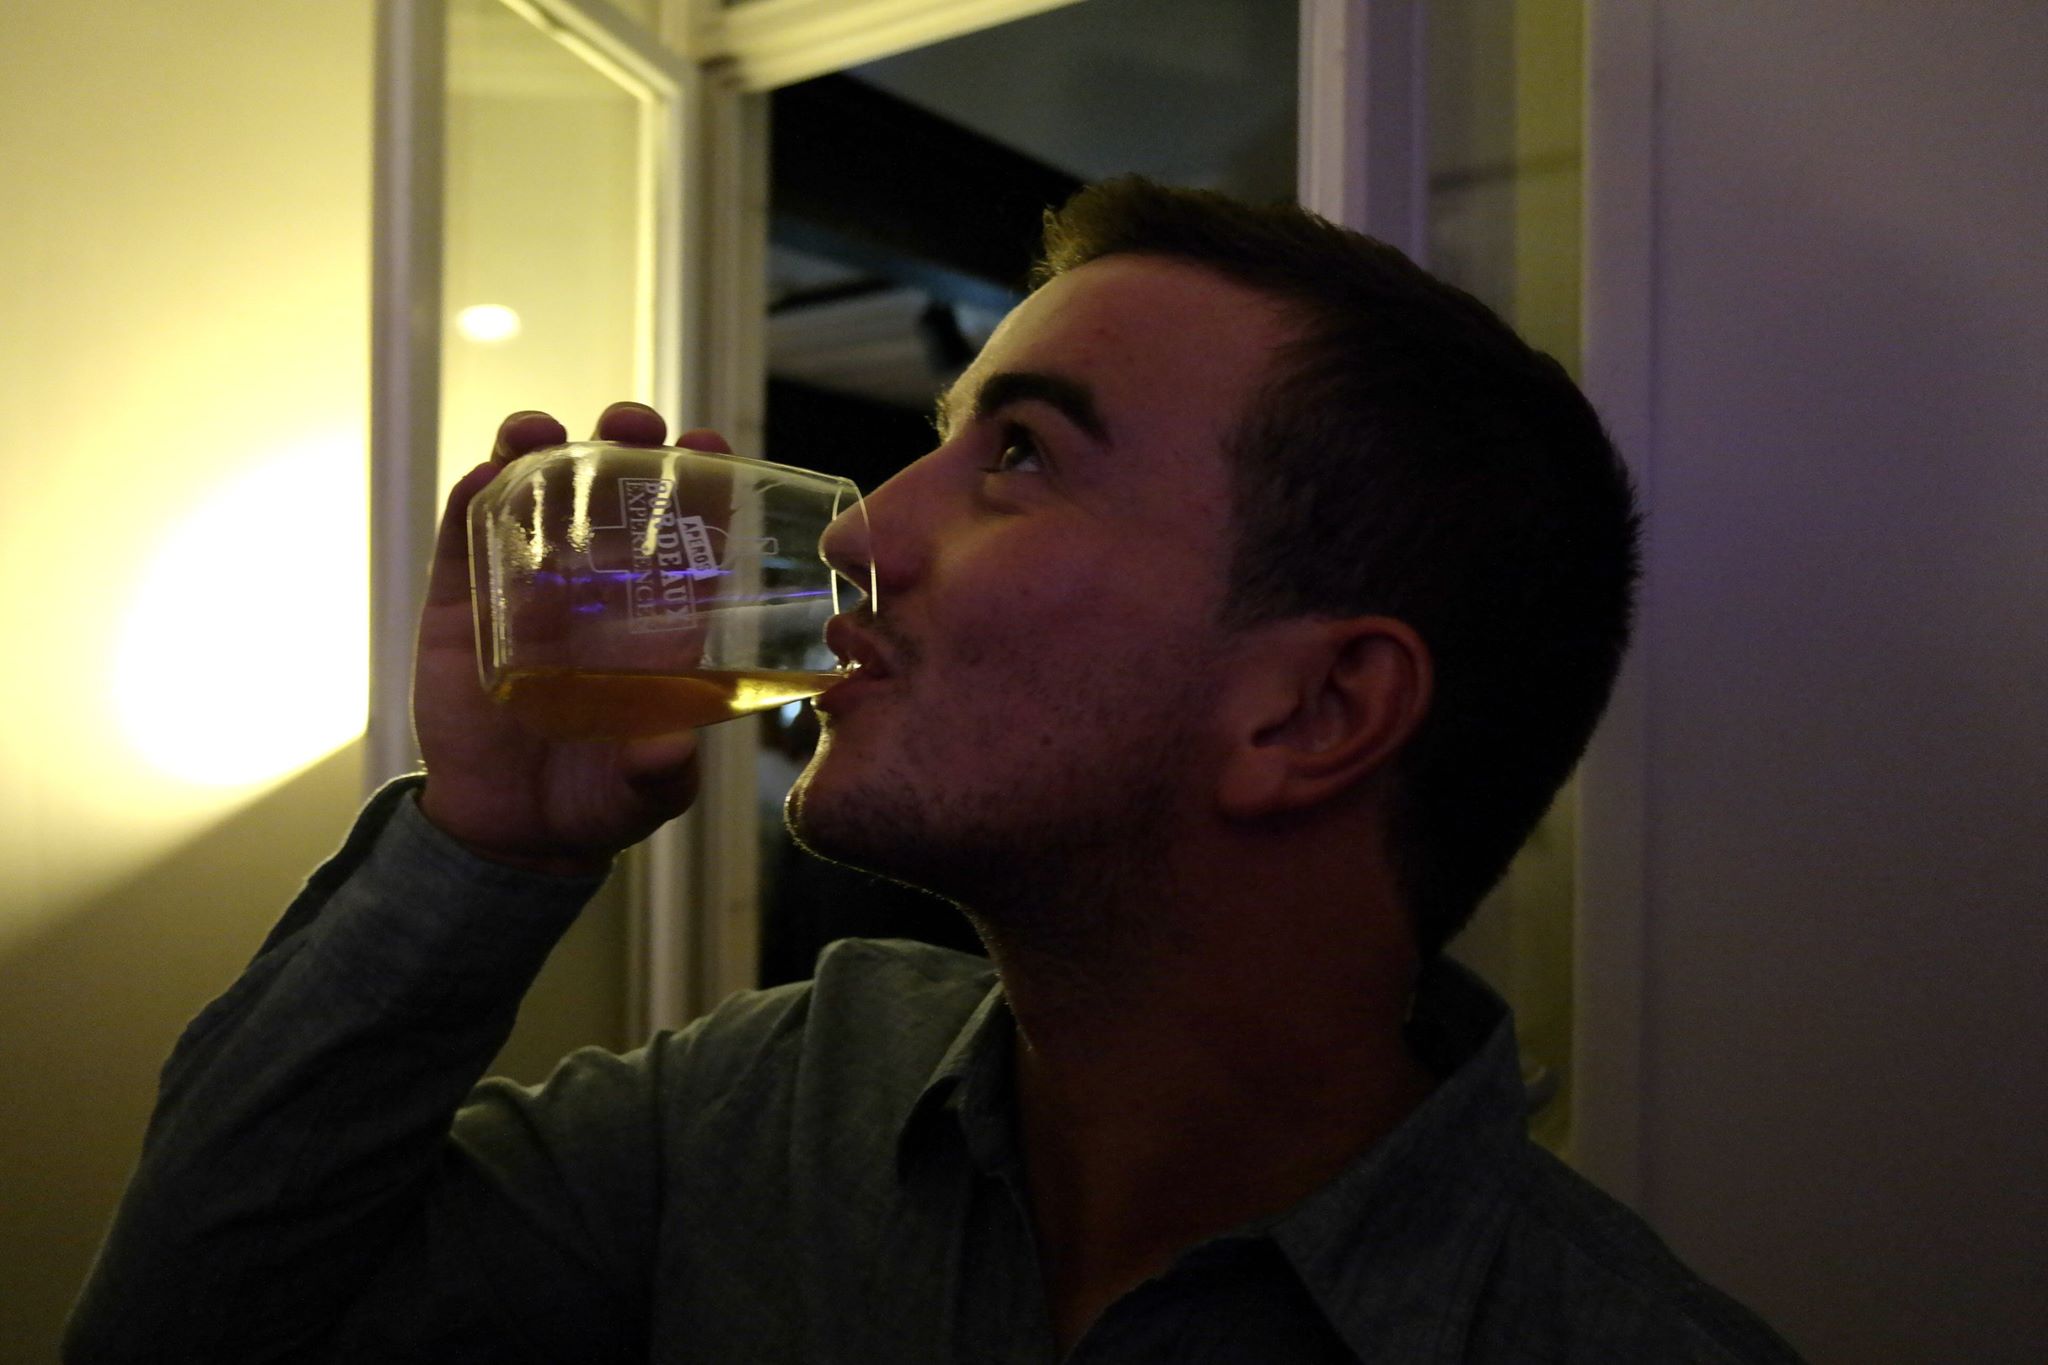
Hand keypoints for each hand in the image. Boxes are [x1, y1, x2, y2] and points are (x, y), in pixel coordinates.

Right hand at [414, 402, 733, 873]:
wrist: (515, 830)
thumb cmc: (603, 798)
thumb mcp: (648, 790)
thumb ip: (661, 769)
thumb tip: (669, 752)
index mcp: (659, 618)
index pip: (689, 533)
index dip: (703, 481)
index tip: (712, 440)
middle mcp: (597, 589)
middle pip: (614, 493)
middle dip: (625, 443)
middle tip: (632, 422)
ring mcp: (526, 589)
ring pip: (534, 498)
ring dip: (539, 450)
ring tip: (543, 429)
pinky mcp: (463, 606)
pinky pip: (463, 539)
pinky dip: (470, 500)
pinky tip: (481, 475)